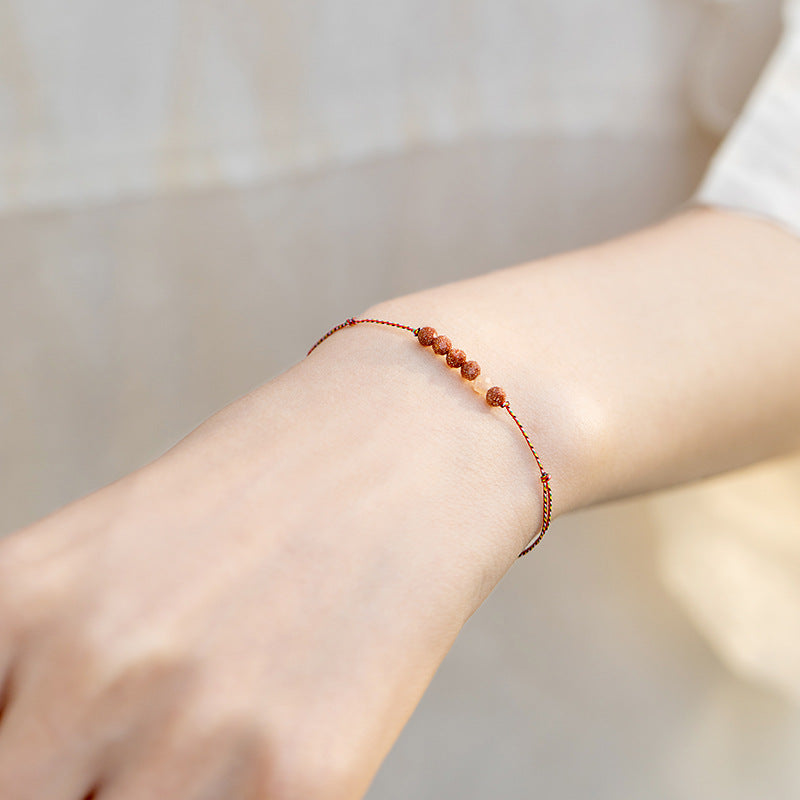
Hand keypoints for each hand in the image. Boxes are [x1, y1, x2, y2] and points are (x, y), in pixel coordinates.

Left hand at [0, 321, 553, 799]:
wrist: (410, 441)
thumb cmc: (271, 485)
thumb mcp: (120, 548)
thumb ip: (49, 651)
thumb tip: (43, 745)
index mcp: (22, 600)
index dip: (23, 762)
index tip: (57, 754)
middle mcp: (89, 671)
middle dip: (82, 778)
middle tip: (133, 743)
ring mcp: (195, 732)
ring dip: (167, 786)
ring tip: (225, 714)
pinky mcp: (302, 777)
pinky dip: (248, 794)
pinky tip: (278, 732)